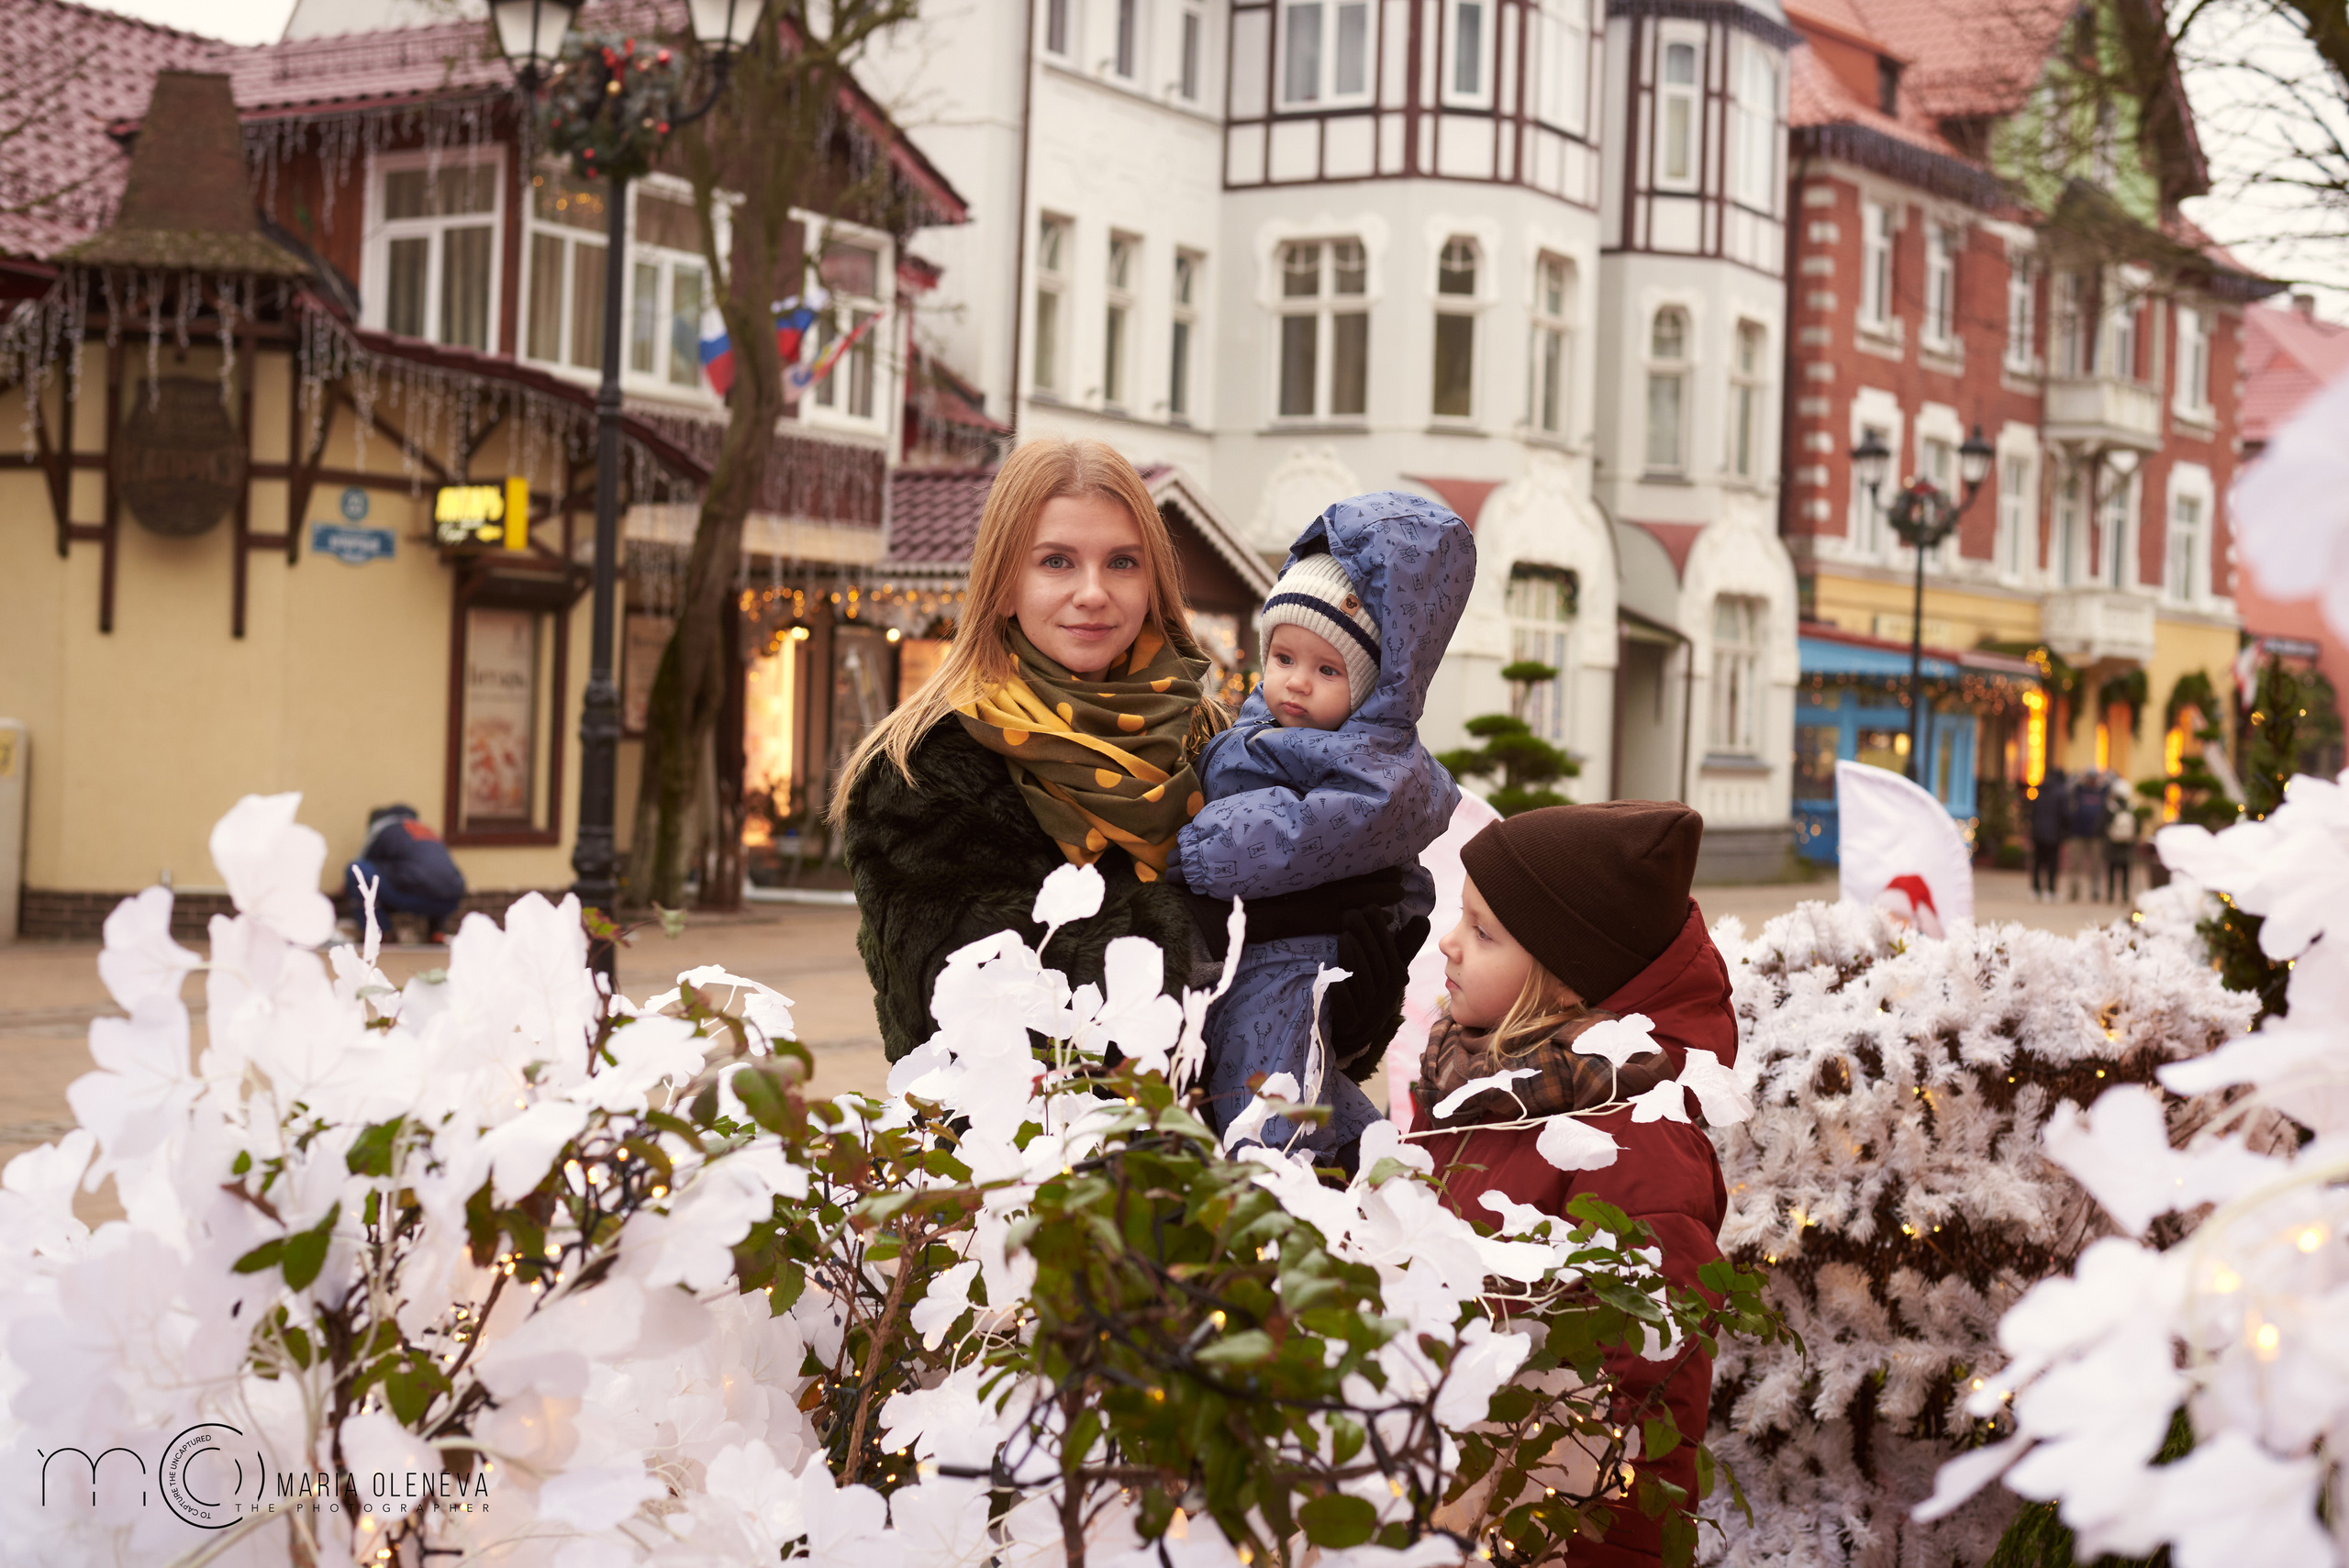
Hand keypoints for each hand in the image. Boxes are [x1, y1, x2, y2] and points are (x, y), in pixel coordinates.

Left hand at [1327, 910, 1429, 1082]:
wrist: (1352, 1035)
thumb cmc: (1369, 993)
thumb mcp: (1387, 969)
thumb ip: (1402, 946)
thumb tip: (1421, 918)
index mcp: (1396, 983)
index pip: (1393, 955)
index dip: (1381, 931)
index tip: (1370, 907)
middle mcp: (1386, 999)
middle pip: (1379, 967)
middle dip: (1366, 938)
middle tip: (1351, 914)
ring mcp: (1368, 1014)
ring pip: (1365, 984)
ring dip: (1354, 959)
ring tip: (1343, 935)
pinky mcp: (1349, 1026)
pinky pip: (1347, 1009)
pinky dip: (1341, 991)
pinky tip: (1333, 976)